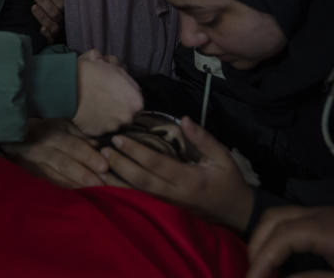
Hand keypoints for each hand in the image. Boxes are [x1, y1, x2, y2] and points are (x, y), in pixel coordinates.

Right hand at [1, 119, 108, 187]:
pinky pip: (53, 184)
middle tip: (102, 184)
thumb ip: (80, 137)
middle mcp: (42, 151)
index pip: (73, 146)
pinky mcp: (34, 177)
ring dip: (78, 185)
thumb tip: (99, 147)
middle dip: (85, 175)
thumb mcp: (62, 125)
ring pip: (59, 178)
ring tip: (97, 192)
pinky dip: (68, 189)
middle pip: (65, 165)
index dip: (89, 157)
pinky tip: (83, 193)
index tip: (105, 167)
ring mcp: (36, 165)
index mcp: (52, 135)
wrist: (14, 139)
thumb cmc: (44, 130)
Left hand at [29, 0, 63, 42]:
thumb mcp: (53, 1)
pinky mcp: (51, 40)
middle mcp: (63, 21)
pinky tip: (42, 29)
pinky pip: (50, 39)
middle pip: (55, 12)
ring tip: (33, 6)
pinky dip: (46, 34)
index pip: (61, 1)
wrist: (53, 32)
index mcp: (65, 10)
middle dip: (43, 0)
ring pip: (52, 24)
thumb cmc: (50, 10)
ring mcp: (57, 31)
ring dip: (42, 15)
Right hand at [73, 49, 142, 135]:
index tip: (117, 94)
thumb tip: (118, 67)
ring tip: (95, 106)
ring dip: (107, 117)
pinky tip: (88, 112)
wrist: (69, 85)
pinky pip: (98, 128)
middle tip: (105, 100)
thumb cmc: (91, 72)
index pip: (136, 103)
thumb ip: (121, 68)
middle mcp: (128, 118)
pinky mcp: (98, 133)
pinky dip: (94, 122)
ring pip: (113, 124)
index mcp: (136, 101)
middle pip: (126, 115)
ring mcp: (113, 128)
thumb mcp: (111, 63)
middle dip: (118, 109)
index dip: (126, 98)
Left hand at [100, 116, 253, 230]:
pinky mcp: (164, 207)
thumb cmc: (229, 181)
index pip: (156, 163)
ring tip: (98, 166)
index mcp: (189, 179)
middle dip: (120, 164)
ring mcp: (167, 203)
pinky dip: (123, 191)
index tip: (119, 138)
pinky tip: (109, 183)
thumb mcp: (223, 157)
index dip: (136, 151)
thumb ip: (203, 139)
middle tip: (103, 149)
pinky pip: (140, 198)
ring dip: (116, 180)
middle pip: (141, 180)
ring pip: (137, 192)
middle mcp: (174, 193)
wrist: (235, 212)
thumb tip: (184, 119)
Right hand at [247, 206, 333, 277]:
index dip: (263, 257)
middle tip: (252, 275)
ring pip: (276, 216)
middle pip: (273, 219)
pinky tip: (272, 259)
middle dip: (257, 246)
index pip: (283, 235)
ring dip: (261, 239)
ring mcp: (319, 212)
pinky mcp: (319, 218)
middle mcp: (320, 212)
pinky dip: (272, 236)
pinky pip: (285, 220)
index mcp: (328, 227)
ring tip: (258, 268)